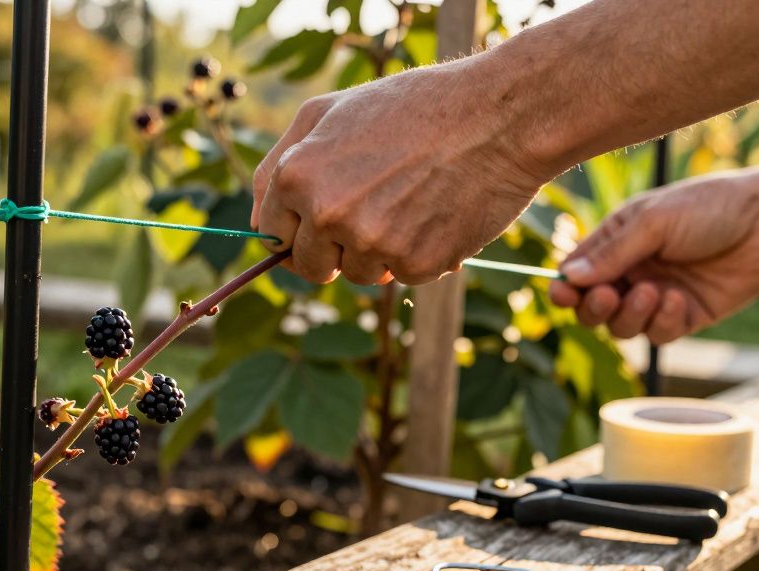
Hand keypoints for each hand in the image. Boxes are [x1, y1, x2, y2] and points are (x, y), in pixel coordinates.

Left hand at [251, 58, 548, 285]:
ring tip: (409, 201)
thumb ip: (280, 163)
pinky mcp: (416, 265)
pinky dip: (416, 254)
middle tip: (369, 210)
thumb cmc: (413, 107)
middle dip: (333, 249)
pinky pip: (401, 275)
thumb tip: (261, 221)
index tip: (321, 216)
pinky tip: (436, 213)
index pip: (272, 234)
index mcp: (298, 176)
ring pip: (358, 275)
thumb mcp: (330, 112)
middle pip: (310, 266)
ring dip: (376, 252)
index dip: (296, 228)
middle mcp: (328, 214)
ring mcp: (373, 244)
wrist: (498, 116)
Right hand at [549, 172, 758, 343]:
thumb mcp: (654, 222)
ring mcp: (658, 296)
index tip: (562, 295)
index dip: (565, 288)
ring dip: (630, 315)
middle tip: (609, 296)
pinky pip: (658, 334)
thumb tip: (566, 278)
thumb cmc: (709, 207)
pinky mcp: (685, 316)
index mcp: (618, 242)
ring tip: (654, 292)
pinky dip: (664, 321)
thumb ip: (611, 253)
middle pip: (592, 308)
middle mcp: (633, 272)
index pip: (576, 273)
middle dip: (594, 308)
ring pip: (622, 327)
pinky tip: (680, 299)